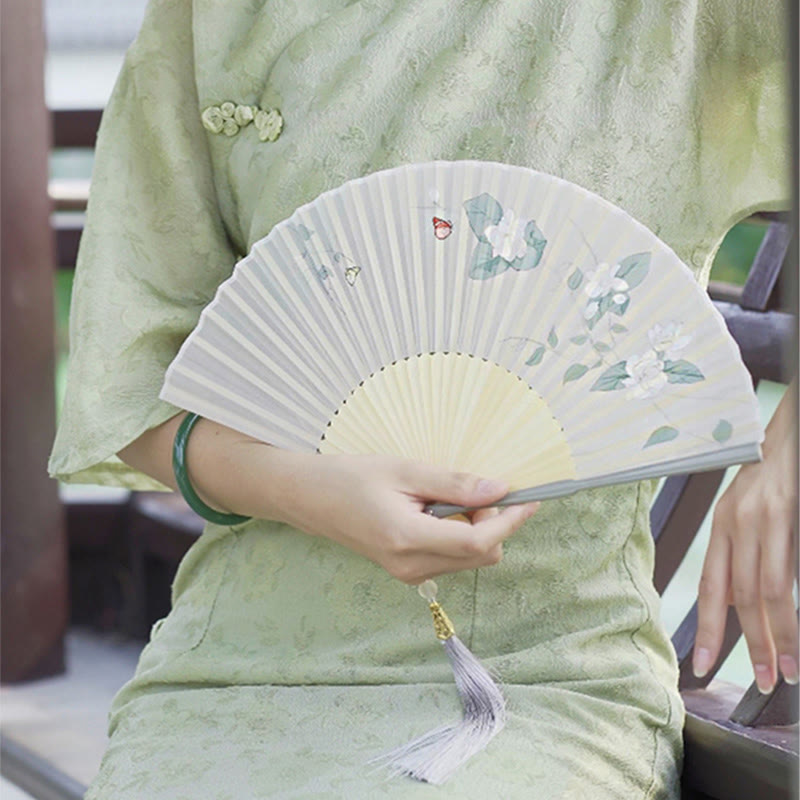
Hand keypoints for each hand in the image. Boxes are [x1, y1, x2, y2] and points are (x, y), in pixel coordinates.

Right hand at [274, 453, 539, 583]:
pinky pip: (452, 558)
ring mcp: (409, 573)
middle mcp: (412, 566)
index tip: (530, 498)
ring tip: (446, 496)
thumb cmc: (352, 477)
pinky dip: (460, 535)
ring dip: (477, 529)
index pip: (478, 542)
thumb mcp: (404, 469)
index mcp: (408, 539)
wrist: (311, 499)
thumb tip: (500, 489)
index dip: (510, 521)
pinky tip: (437, 510)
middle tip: (472, 488)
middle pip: (482, 555)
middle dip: (493, 523)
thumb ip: (453, 483)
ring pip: (470, 559)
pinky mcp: (408, 571)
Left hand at [694, 381, 797, 691]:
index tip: (700, 664)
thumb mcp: (743, 513)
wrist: (787, 432)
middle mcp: (739, 523)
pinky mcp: (791, 514)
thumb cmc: (768, 474)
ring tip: (786, 669)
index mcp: (722, 525)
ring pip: (770, 589)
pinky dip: (793, 606)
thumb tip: (739, 603)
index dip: (706, 628)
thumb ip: (740, 555)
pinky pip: (791, 568)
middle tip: (758, 680)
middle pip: (741, 595)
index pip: (711, 586)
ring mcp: (767, 518)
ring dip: (779, 634)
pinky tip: (797, 631)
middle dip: (750, 643)